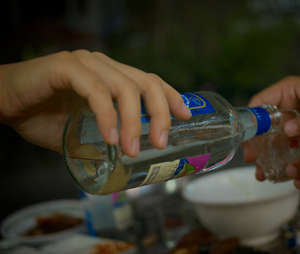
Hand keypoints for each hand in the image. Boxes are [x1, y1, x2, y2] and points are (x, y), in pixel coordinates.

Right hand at [0, 50, 190, 154]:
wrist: (3, 103)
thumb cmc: (41, 115)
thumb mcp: (82, 130)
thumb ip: (103, 137)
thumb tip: (126, 158)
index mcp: (111, 76)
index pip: (149, 81)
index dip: (170, 96)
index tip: (185, 116)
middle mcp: (103, 66)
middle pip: (144, 83)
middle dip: (160, 112)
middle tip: (161, 142)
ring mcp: (86, 64)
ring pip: (124, 87)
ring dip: (133, 121)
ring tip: (134, 149)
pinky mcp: (66, 67)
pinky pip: (95, 91)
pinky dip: (107, 116)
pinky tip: (111, 138)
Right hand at [243, 76, 299, 180]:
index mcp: (285, 91)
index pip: (258, 103)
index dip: (251, 121)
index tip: (247, 138)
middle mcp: (283, 106)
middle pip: (261, 125)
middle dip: (255, 144)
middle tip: (252, 159)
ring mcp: (287, 123)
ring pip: (269, 140)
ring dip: (264, 157)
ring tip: (261, 172)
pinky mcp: (293, 138)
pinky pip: (281, 149)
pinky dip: (278, 161)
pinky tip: (275, 173)